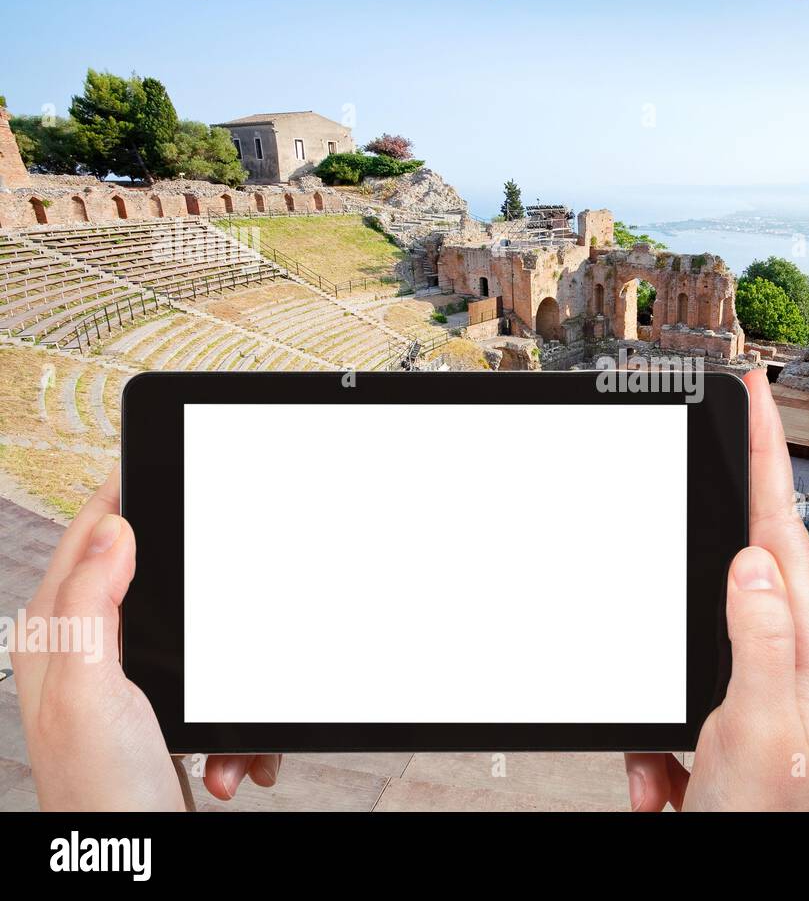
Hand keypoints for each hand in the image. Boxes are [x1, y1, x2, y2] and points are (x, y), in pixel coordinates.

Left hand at [12, 466, 280, 809]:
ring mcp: (129, 690)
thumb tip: (115, 530)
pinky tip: (234, 761)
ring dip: (232, 687)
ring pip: (200, 643)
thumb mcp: (91, 689)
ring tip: (228, 740)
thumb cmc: (103, 793)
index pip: (86, 541)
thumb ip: (91, 604)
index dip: (118, 497)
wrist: (141, 866)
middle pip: (151, 584)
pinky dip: (238, 729)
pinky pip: (219, 696)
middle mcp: (88, 658)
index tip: (152, 461)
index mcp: (57, 639)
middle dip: (205, 600)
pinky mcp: (165, 720)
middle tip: (229, 583)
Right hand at [625, 369, 808, 810]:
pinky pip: (666, 705)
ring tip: (672, 755)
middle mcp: (786, 662)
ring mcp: (750, 693)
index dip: (768, 455)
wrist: (734, 880)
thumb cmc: (763, 826)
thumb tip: (750, 560)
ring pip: (693, 635)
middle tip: (713, 458)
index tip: (757, 394)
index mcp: (807, 651)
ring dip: (665, 686)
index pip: (782, 530)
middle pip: (745, 564)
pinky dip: (650, 748)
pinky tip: (663, 790)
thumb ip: (757, 640)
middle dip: (717, 527)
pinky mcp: (714, 724)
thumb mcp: (760, 732)